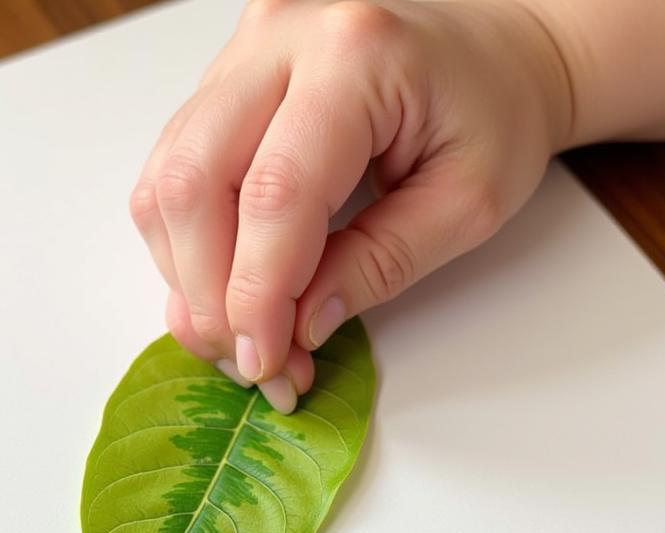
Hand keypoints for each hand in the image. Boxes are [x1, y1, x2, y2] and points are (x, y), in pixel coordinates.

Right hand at [130, 0, 573, 410]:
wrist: (495, 48)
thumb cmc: (495, 113)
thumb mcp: (467, 204)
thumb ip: (380, 265)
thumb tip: (299, 325)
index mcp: (357, 55)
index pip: (274, 194)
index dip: (258, 295)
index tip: (267, 363)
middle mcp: (282, 37)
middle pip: (194, 182)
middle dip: (210, 294)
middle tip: (251, 362)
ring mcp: (244, 52)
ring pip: (168, 180)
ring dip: (189, 277)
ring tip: (240, 336)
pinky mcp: (226, 80)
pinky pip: (175, 171)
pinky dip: (189, 246)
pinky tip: (225, 290)